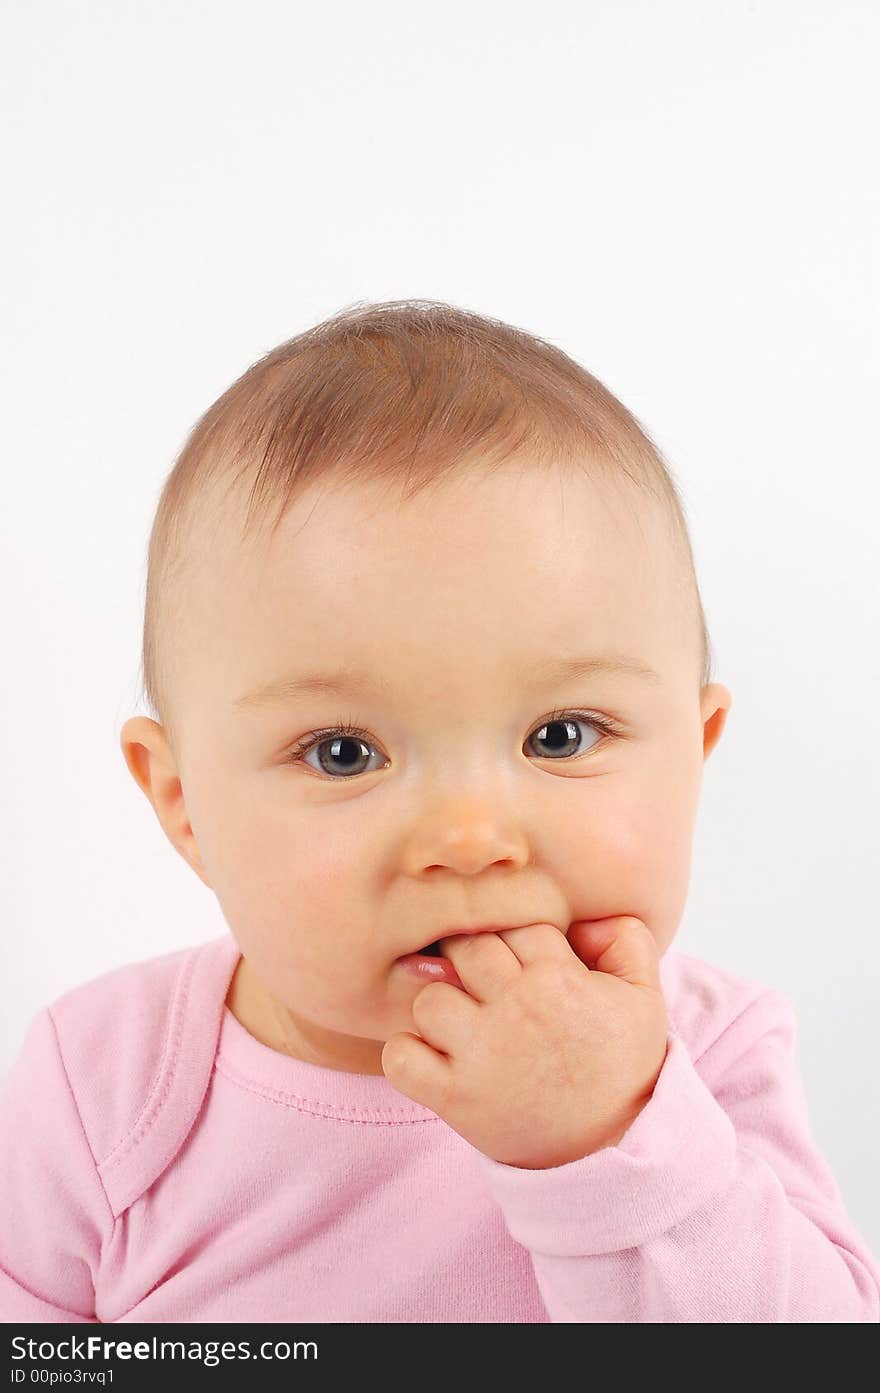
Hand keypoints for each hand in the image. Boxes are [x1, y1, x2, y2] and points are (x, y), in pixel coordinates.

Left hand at [381, 917, 668, 1168]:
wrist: (614, 1148)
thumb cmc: (621, 1068)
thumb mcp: (645, 998)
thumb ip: (625, 940)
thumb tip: (584, 918)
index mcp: (559, 977)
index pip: (512, 922)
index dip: (511, 937)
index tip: (516, 962)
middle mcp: (516, 1008)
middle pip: (465, 947)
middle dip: (470, 959)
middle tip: (481, 985)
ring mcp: (482, 1053)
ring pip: (428, 998)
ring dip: (438, 1009)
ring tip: (460, 1026)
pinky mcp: (455, 1097)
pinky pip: (401, 1057)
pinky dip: (406, 1055)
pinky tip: (432, 1058)